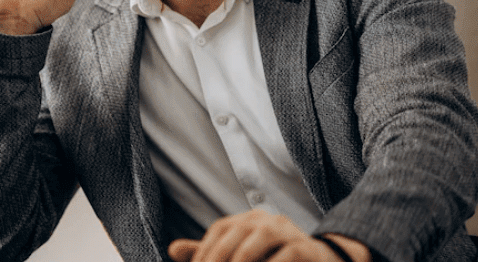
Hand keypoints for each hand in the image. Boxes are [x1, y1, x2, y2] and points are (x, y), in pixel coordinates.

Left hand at [167, 210, 370, 261]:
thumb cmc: (275, 260)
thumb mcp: (242, 256)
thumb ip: (211, 253)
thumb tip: (172, 250)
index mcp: (248, 220)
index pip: (219, 231)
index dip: (204, 253)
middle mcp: (266, 220)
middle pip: (233, 237)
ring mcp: (287, 232)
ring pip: (255, 246)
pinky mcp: (306, 248)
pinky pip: (283, 258)